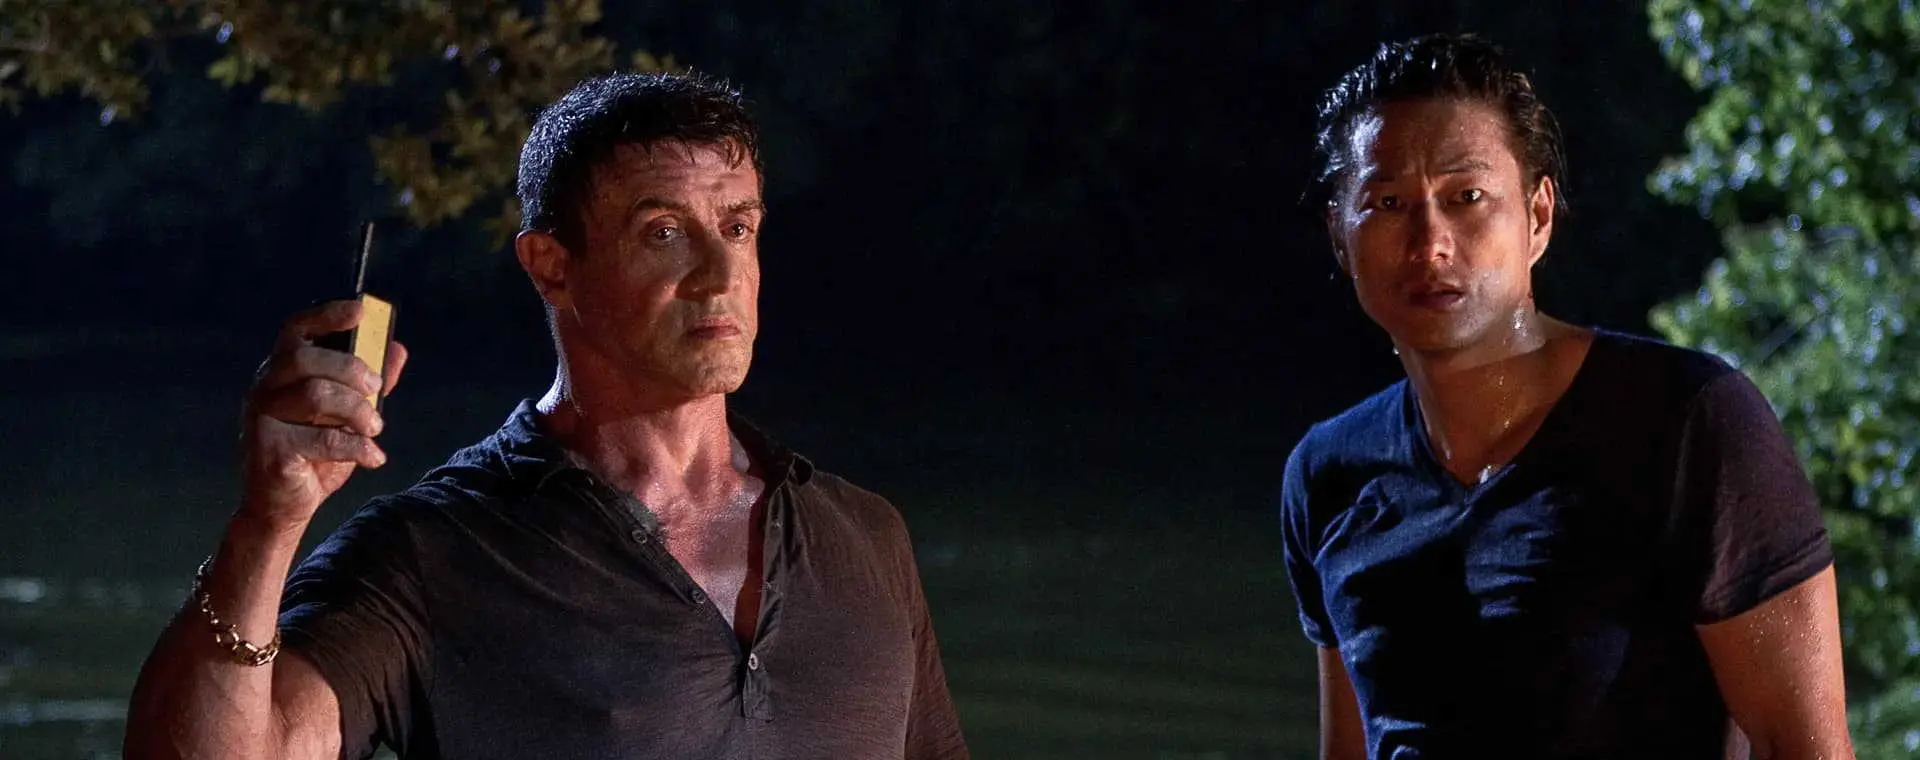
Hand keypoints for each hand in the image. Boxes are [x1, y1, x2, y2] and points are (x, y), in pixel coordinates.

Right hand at [236, 300, 408, 531]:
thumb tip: (398, 349)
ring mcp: (262, 418)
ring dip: (357, 409)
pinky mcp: (270, 450)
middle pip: (305, 358)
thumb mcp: (348, 416)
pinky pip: (321, 439)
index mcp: (281, 372)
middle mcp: (265, 388)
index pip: (296, 330)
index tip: (360, 310)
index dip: (326, 315)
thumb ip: (370, 384)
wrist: (284, 505)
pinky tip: (373, 457)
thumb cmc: (315, 453)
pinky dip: (357, 447)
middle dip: (350, 368)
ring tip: (374, 428)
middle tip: (376, 388)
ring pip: (314, 394)